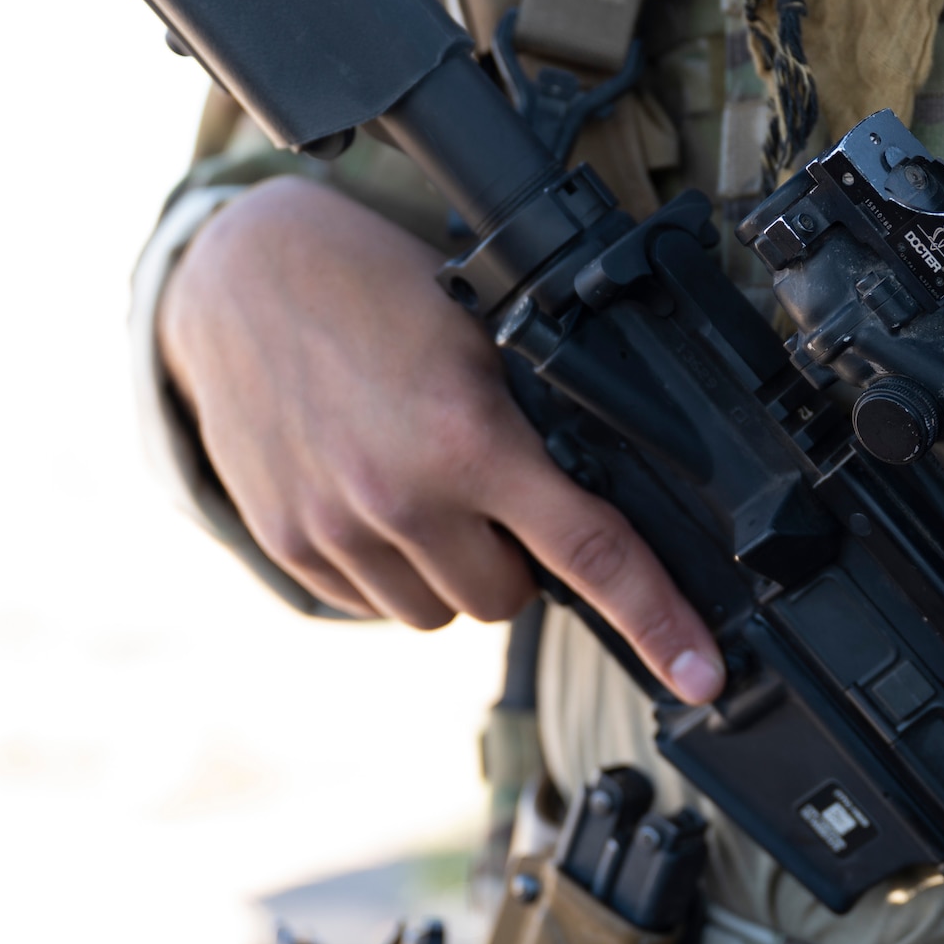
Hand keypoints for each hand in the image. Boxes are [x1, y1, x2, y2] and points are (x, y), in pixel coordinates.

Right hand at [157, 176, 725, 703]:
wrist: (241, 270)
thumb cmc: (378, 289)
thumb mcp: (484, 337)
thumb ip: (538, 425)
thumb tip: (607, 497)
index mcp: (470, 441)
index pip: (590, 552)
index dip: (656, 621)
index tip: (701, 673)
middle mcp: (401, 498)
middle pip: (509, 599)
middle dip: (517, 559)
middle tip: (491, 485)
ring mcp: (336, 529)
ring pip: (440, 612)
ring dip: (452, 569)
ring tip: (424, 484)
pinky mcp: (287, 543)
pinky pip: (372, 603)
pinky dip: (389, 568)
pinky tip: (372, 495)